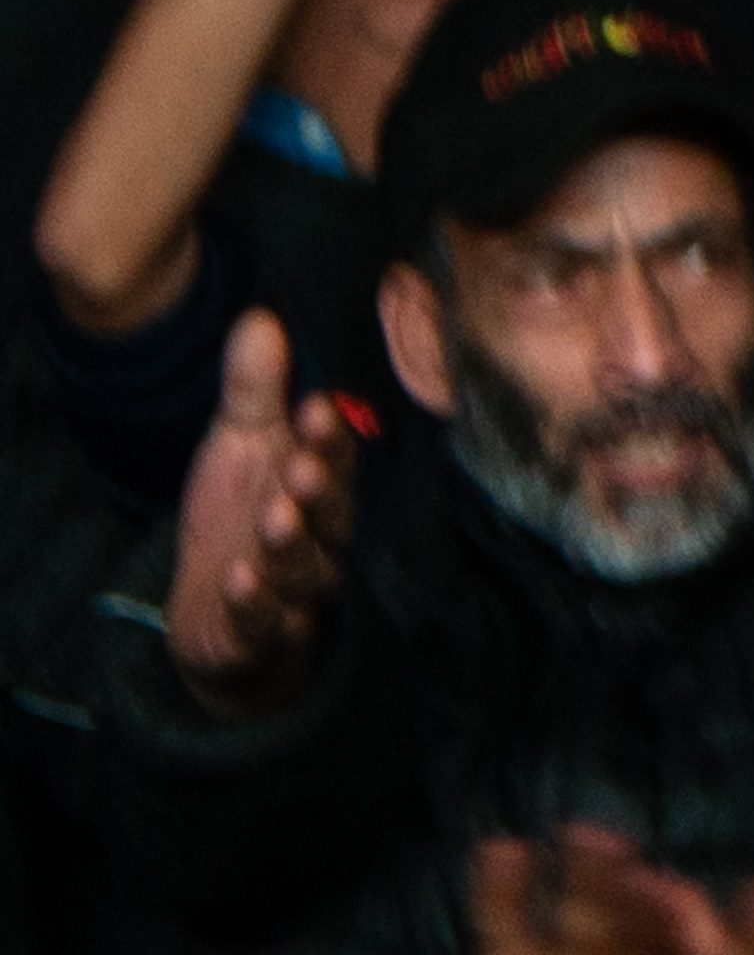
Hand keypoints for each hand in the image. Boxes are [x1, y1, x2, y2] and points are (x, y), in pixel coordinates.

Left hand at [162, 314, 352, 705]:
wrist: (216, 620)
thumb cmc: (237, 524)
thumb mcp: (236, 451)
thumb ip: (253, 392)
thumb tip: (261, 318)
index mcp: (318, 492)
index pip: (336, 462)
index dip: (329, 440)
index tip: (315, 409)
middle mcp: (318, 541)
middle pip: (332, 516)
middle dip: (319, 491)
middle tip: (301, 467)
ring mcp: (293, 592)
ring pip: (305, 569)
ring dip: (290, 545)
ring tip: (274, 520)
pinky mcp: (259, 636)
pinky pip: (264, 624)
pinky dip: (254, 605)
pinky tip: (239, 581)